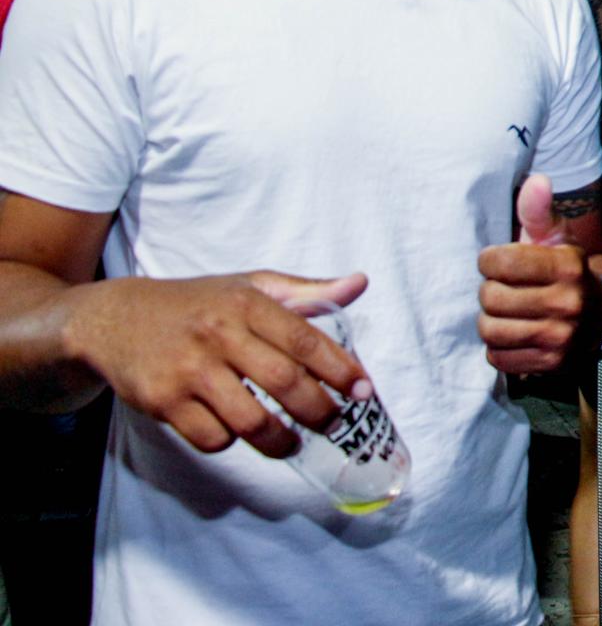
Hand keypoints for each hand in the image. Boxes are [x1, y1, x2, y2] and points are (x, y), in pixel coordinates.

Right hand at [67, 269, 369, 456]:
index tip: (363, 390)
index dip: (340, 369)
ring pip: (250, 420)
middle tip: (335, 423)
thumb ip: (306, 291)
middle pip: (284, 383)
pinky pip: (212, 437)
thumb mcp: (250, 286)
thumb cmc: (197, 304)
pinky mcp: (163, 402)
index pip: (304, 340)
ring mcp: (188, 371)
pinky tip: (238, 430)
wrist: (114, 319)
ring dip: (281, 440)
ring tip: (294, 441)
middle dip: (319, 410)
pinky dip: (232, 441)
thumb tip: (359, 284)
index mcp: (246, 304)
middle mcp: (218, 335)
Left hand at [477, 173, 601, 373]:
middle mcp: (567, 303)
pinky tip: (512, 333)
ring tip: (504, 312)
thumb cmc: (565, 270)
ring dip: (490, 321)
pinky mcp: (551, 364)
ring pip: (490, 330)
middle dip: (489, 291)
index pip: (500, 263)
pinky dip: (498, 347)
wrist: (600, 318)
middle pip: (490, 298)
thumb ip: (538, 210)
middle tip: (502, 289)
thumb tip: (536, 180)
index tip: (496, 262)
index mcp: (567, 265)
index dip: (489, 261)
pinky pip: (498, 358)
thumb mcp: (556, 237)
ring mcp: (560, 337)